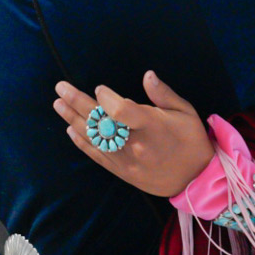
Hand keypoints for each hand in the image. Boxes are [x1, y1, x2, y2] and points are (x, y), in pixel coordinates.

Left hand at [53, 72, 214, 197]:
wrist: (196, 179)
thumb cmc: (192, 140)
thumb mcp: (186, 112)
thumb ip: (163, 94)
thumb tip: (147, 75)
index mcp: (153, 127)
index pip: (121, 110)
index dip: (106, 98)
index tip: (99, 89)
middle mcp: (136, 144)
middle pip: (101, 123)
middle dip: (78, 103)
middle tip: (61, 87)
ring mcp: (126, 161)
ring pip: (94, 139)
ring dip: (73, 120)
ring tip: (58, 104)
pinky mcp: (122, 172)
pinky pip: (97, 156)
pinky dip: (82, 142)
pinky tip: (70, 129)